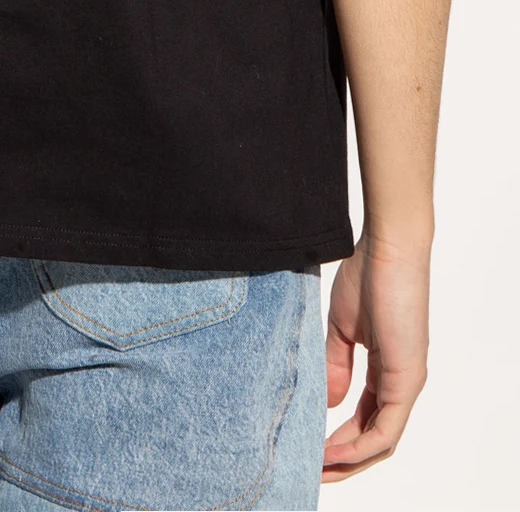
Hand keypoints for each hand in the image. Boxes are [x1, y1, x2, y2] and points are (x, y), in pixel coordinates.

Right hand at [322, 232, 430, 481]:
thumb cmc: (367, 275)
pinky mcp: (407, 378)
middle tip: (312, 471)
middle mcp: (401, 382)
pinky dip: (361, 447)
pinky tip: (334, 453)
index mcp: (387, 370)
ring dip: (351, 460)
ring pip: (383, 440)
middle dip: (345, 459)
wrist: (387, 247)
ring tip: (318, 469)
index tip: (311, 448)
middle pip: (376, 437)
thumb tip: (328, 405)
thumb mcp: (342, 329)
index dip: (340, 439)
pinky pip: (387, 429)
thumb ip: (335, 366)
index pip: (366, 418)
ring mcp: (407, 382)